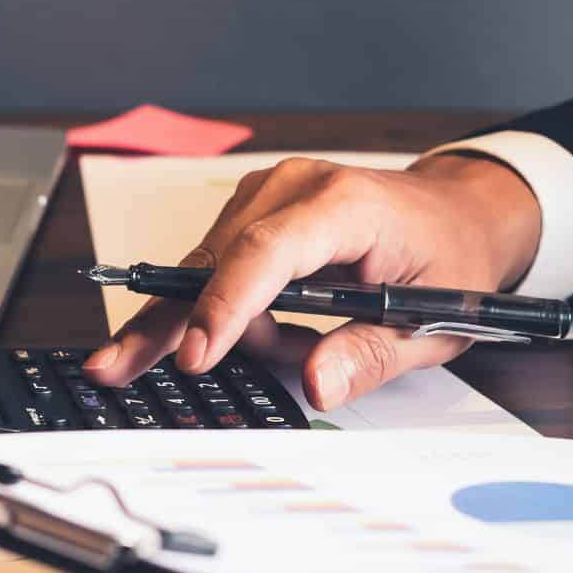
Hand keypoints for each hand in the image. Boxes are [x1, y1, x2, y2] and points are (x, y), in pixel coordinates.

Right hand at [83, 153, 543, 408]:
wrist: (456, 214)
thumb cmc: (447, 257)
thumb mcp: (433, 323)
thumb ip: (370, 355)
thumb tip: (317, 384)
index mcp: (345, 206)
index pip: (267, 253)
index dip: (225, 306)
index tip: (196, 355)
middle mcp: (294, 188)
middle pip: (213, 261)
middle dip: (177, 325)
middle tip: (116, 369)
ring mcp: (267, 194)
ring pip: (208, 270)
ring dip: (234, 327)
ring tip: (295, 348)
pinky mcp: (252, 210)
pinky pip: (219, 268)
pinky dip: (236, 311)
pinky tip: (277, 329)